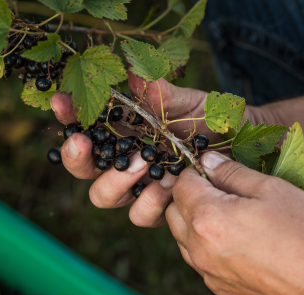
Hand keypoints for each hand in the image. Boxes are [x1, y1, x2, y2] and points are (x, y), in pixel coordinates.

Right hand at [50, 75, 264, 226]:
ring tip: (145, 163)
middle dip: (78, 158)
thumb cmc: (209, 118)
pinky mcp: (159, 209)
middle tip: (86, 144)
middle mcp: (123, 162)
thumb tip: (134, 72)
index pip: (82, 126)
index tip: (61, 103)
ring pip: (104, 196)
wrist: (242, 143)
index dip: (67, 117)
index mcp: (121, 133)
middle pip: (82, 170)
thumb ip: (159, 93)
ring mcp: (138, 187)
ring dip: (118, 180)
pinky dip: (150, 201)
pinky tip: (169, 185)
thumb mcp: (186, 101)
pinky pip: (140, 214)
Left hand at [166, 152, 303, 294]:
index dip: (196, 172)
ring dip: (196, 224)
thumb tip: (208, 161)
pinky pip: (201, 263)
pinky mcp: (219, 290)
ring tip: (232, 218)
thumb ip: (233, 173)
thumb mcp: (273, 190)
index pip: (181, 184)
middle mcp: (198, 248)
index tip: (215, 170)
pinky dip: (209, 249)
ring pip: (183, 240)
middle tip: (223, 192)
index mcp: (207, 218)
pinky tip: (240, 245)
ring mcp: (206, 273)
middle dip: (190, 197)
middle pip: (173, 213)